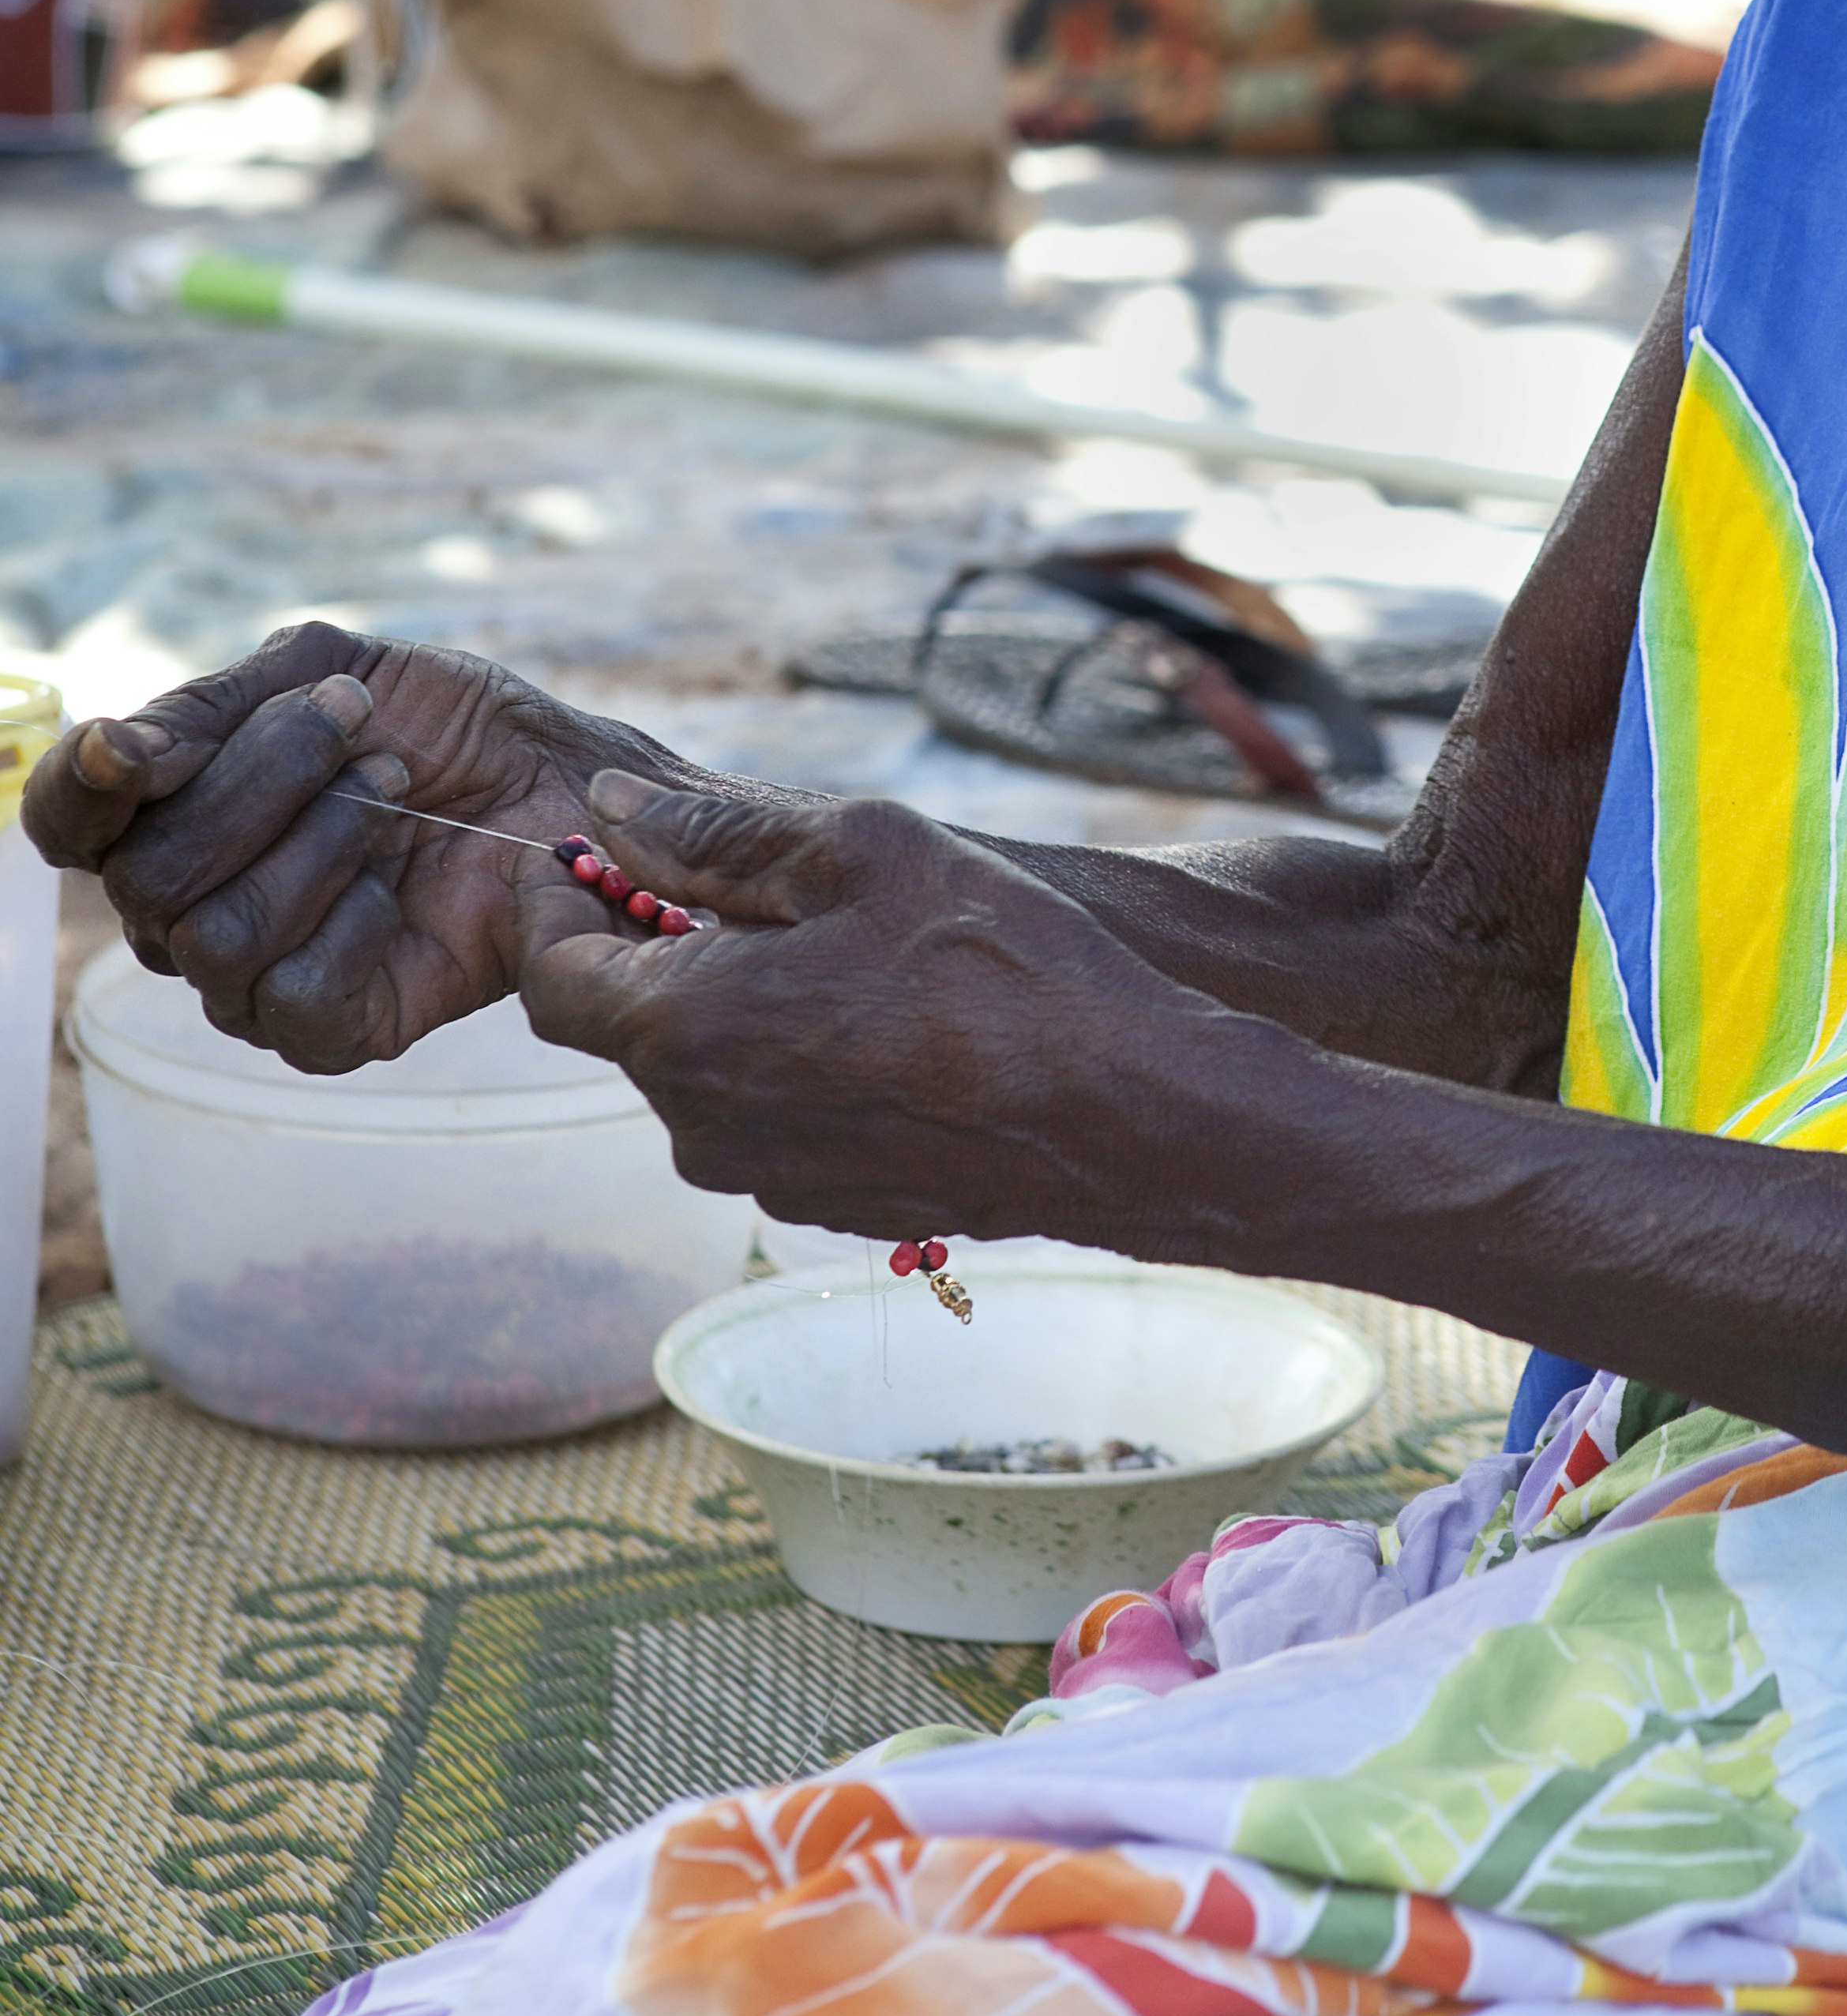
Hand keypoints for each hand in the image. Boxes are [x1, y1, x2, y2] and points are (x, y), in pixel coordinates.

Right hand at [24, 622, 696, 1070]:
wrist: (563, 780)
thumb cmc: (444, 723)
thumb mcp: (329, 668)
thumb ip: (212, 707)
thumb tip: (117, 749)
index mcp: (172, 813)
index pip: (66, 824)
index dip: (81, 790)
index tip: (141, 749)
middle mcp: (192, 905)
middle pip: (149, 878)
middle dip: (260, 783)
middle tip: (358, 731)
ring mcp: (254, 976)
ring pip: (215, 938)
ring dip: (321, 840)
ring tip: (395, 791)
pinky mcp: (331, 1030)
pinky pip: (290, 1000)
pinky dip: (352, 924)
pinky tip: (401, 888)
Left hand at [522, 769, 1209, 1242]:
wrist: (1127, 1113)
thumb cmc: (1003, 967)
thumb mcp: (861, 849)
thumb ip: (715, 831)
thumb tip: (608, 808)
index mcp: (683, 1026)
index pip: (550, 974)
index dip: (556, 906)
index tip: (597, 855)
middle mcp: (701, 1122)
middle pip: (633, 1023)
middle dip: (667, 948)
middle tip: (759, 883)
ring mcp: (767, 1177)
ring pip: (710, 1073)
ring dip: (744, 1007)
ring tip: (852, 950)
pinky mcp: (832, 1207)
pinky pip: (778, 1119)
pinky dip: (803, 1065)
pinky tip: (896, 1023)